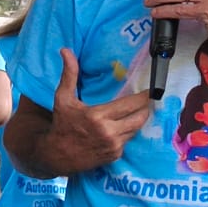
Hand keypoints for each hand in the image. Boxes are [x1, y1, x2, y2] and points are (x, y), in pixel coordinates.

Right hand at [44, 49, 151, 169]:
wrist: (57, 155)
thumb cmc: (61, 124)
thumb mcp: (63, 98)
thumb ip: (69, 74)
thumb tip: (66, 50)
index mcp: (98, 116)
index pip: (129, 105)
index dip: (143, 97)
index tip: (150, 90)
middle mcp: (109, 132)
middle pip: (139, 118)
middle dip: (146, 108)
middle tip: (149, 99)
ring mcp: (113, 146)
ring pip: (136, 129)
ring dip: (139, 120)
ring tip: (141, 110)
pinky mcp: (114, 155)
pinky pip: (128, 140)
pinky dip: (129, 132)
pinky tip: (127, 124)